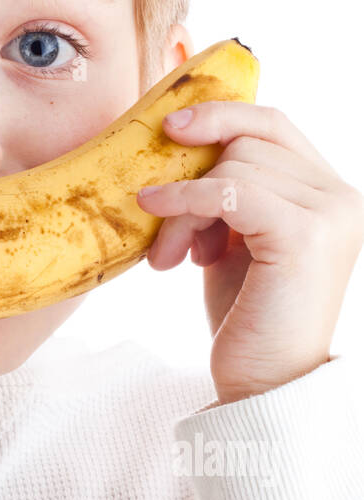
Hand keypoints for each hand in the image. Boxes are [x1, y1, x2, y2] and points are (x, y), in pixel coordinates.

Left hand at [135, 103, 363, 404]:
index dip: (222, 114)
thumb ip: (228, 191)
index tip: (170, 127)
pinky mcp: (304, 235)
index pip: (274, 124)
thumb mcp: (235, 238)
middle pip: (247, 143)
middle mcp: (341, 197)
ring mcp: (330, 214)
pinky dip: (186, 201)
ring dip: (183, 205)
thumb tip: (184, 141)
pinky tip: (159, 224)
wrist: (263, 385)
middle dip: (192, 176)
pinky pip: (231, 190)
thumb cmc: (247, 316)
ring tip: (169, 254)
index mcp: (329, 194)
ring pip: (234, 166)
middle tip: (158, 221)